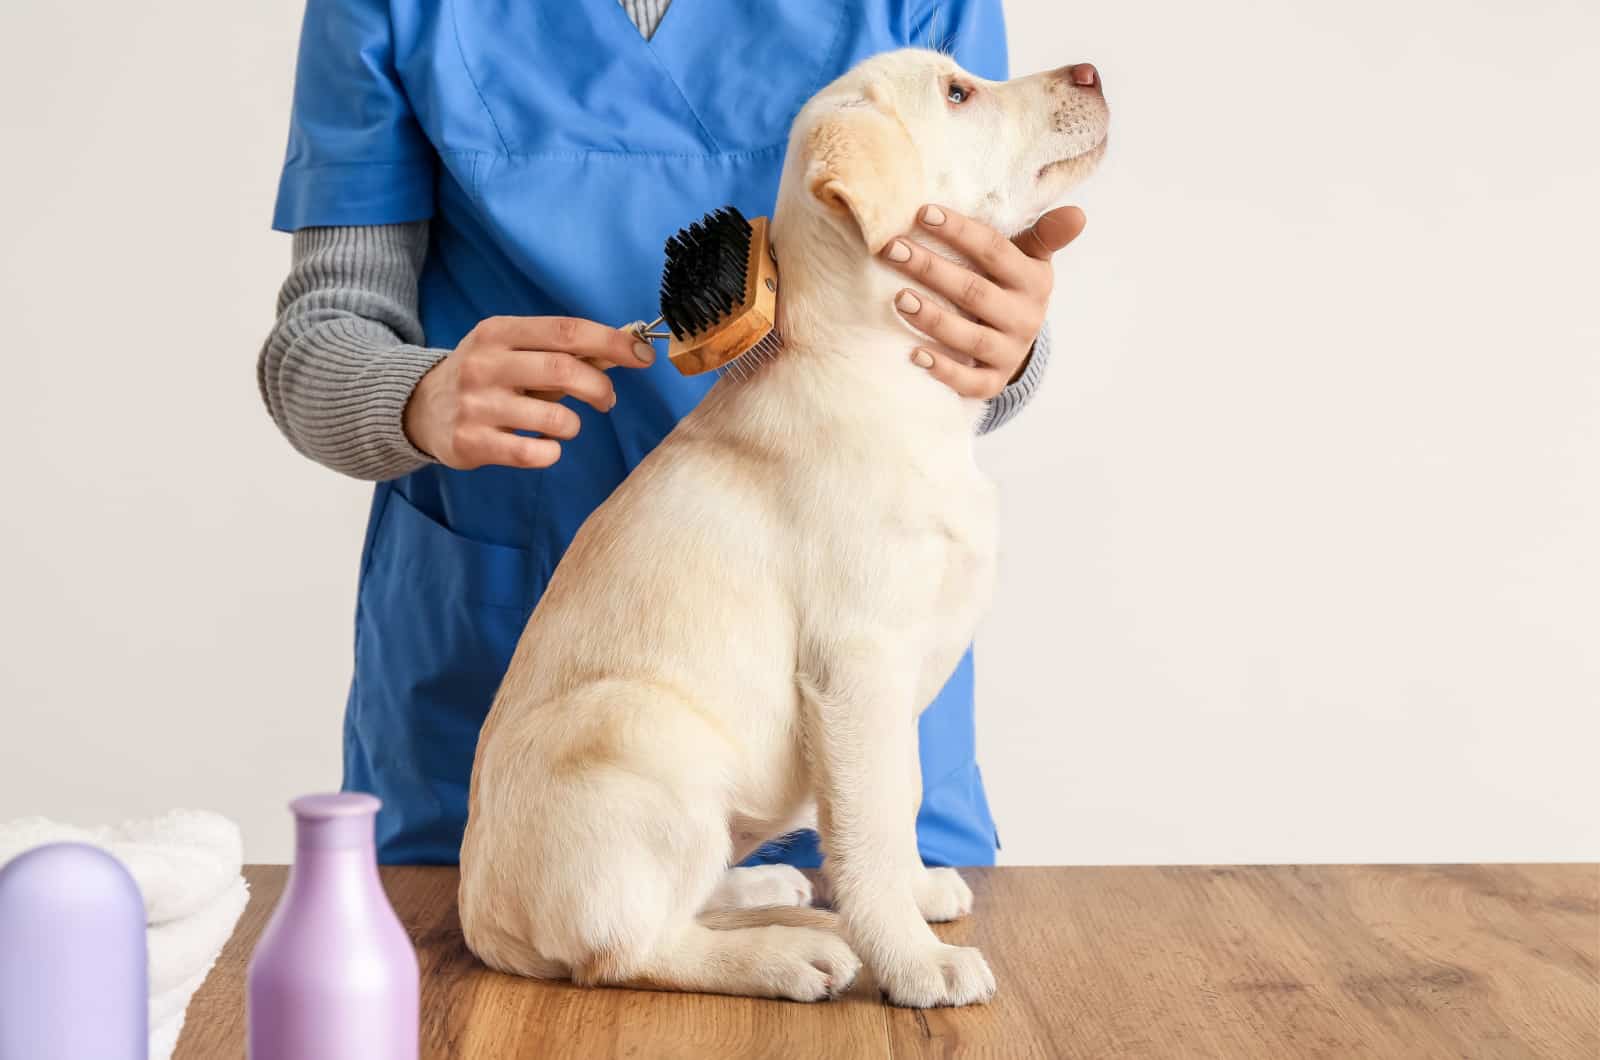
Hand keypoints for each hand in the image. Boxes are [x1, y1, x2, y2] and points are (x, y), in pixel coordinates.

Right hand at [403, 316, 655, 469]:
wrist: (420, 408)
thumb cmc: (485, 376)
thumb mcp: (513, 349)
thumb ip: (562, 350)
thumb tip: (625, 347)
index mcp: (499, 332)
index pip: (567, 331)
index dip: (612, 342)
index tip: (643, 355)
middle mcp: (485, 363)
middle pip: (564, 371)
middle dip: (600, 388)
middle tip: (606, 400)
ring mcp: (476, 404)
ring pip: (555, 419)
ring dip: (574, 425)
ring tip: (564, 426)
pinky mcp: (472, 442)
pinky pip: (534, 453)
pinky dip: (552, 452)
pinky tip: (543, 447)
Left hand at [880, 204, 1085, 398]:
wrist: (1018, 340)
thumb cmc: (1011, 285)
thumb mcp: (1030, 258)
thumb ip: (1044, 234)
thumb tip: (1077, 214)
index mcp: (1033, 280)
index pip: (994, 250)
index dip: (960, 231)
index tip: (922, 212)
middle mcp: (1025, 318)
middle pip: (974, 292)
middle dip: (932, 269)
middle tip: (893, 250)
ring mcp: (1009, 352)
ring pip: (970, 337)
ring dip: (933, 318)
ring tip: (899, 298)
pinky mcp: (992, 381)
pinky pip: (968, 381)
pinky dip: (943, 369)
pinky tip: (914, 355)